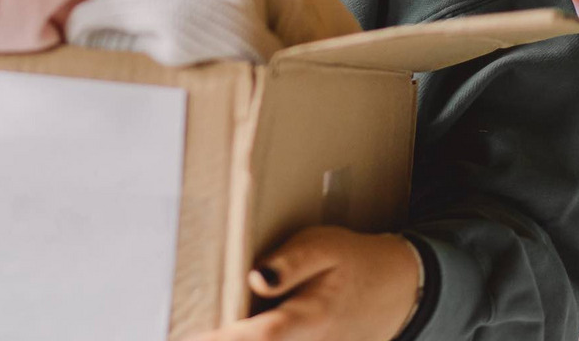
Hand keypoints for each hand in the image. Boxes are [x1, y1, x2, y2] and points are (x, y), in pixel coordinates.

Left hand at [189, 227, 420, 340]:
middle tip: (183, 332)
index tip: (191, 336)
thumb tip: (254, 277)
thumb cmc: (353, 261)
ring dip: (234, 338)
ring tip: (197, 330)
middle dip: (222, 339)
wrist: (395, 290)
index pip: (261, 335)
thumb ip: (290, 264)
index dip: (224, 340)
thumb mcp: (325, 247)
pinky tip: (225, 331)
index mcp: (311, 317)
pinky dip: (249, 336)